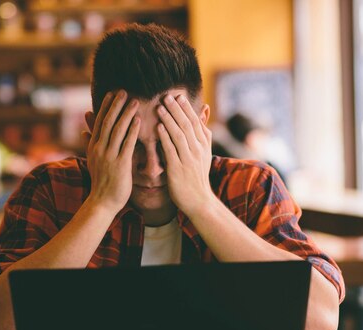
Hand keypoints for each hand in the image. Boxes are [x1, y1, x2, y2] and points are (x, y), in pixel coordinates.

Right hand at [84, 90, 140, 212]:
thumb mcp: (92, 161)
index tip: (112, 93)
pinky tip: (138, 120)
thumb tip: (83, 130)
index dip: (106, 106)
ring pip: (117, 130)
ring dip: (126, 114)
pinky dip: (132, 131)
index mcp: (93, 146)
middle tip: (124, 90)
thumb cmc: (101, 182)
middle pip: (107, 121)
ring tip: (134, 101)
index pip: (99, 121)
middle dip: (116, 105)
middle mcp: (99, 148)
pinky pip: (127, 144)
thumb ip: (89, 144)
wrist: (102, 202)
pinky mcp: (120, 164)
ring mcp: (109, 156)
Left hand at [156, 94, 213, 215]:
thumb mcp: (204, 153)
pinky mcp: (178, 168)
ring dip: (169, 119)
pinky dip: (165, 137)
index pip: (195, 121)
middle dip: (176, 109)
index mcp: (204, 144)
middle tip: (166, 96)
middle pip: (187, 124)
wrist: (199, 200)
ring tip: (160, 107)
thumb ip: (202, 133)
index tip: (177, 96)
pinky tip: (158, 127)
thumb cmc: (197, 176)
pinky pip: (171, 149)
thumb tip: (205, 109)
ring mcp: (189, 159)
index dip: (186, 108)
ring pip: (179, 134)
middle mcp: (198, 149)